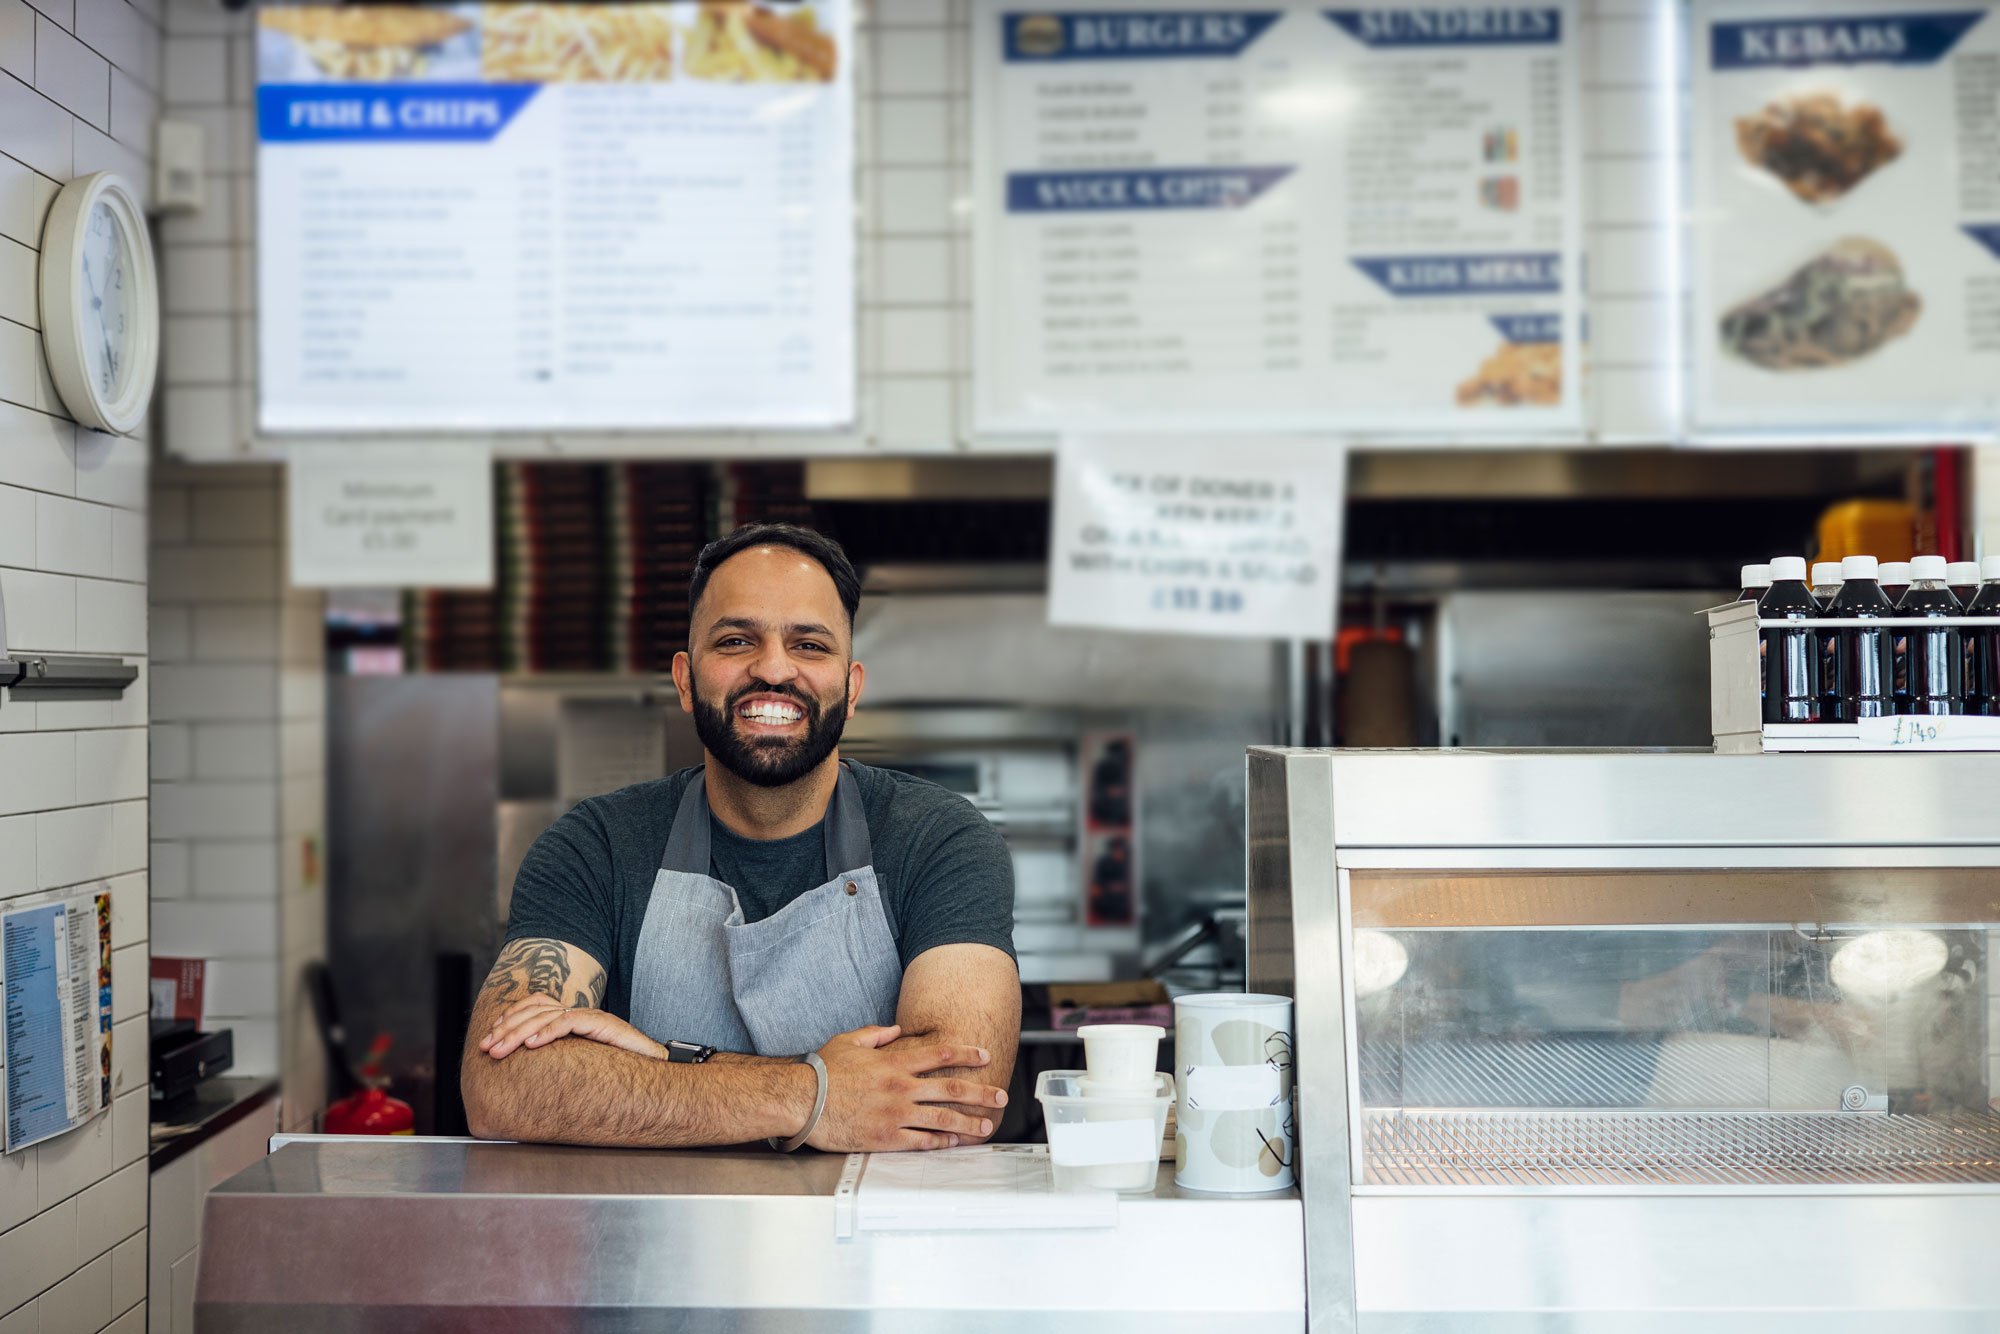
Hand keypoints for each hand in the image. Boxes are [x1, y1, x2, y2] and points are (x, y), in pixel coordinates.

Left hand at [478, 994, 666, 1061]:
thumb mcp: (578, 1070)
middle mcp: (581, 1016)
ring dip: (520, 1032)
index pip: (537, 1007)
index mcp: (573, 1021)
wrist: (657, 1075)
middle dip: (507, 1029)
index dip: (512, 1019)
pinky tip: (532, 1044)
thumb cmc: (620, 1077)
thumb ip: (557, 1068)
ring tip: (500, 1048)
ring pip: (548, 1015)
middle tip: (487, 1047)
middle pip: (537, 1010)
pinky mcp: (604, 1025)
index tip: (490, 1038)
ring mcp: (592, 1019)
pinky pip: (571, 1021)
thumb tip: (523, 1085)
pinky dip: (548, 1031)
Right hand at [805, 1024, 1006, 1152]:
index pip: (941, 1055)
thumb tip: (896, 1030)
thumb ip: (877, 1033)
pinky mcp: (885, 1137)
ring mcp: (895, 1114)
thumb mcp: (849, 1040)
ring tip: (986, 1126)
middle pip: (951, 1089)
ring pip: (942, 1118)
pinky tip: (954, 1143)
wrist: (802, 1100)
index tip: (985, 1055)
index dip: (967, 1054)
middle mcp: (901, 1087)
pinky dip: (940, 1142)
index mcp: (894, 1061)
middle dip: (981, 1092)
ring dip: (968, 1122)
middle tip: (1001, 1096)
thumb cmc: (822, 1071)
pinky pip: (921, 1141)